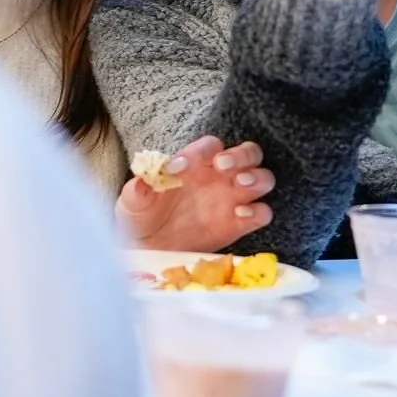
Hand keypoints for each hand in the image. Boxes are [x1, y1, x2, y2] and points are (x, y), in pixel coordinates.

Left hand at [118, 138, 273, 252]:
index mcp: (196, 163)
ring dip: (256, 178)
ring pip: (263, 178)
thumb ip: (139, 190)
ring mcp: (233, 199)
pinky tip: (240, 215)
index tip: (179, 167)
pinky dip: (257, 212)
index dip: (199, 152)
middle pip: (248, 153)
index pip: (210, 146)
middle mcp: (220, 177)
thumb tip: (143, 180)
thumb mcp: (133, 203)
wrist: (148, 249)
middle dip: (240, 156)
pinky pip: (262, 213)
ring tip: (241, 183)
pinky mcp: (240, 225)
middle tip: (222, 166)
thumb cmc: (143, 217)